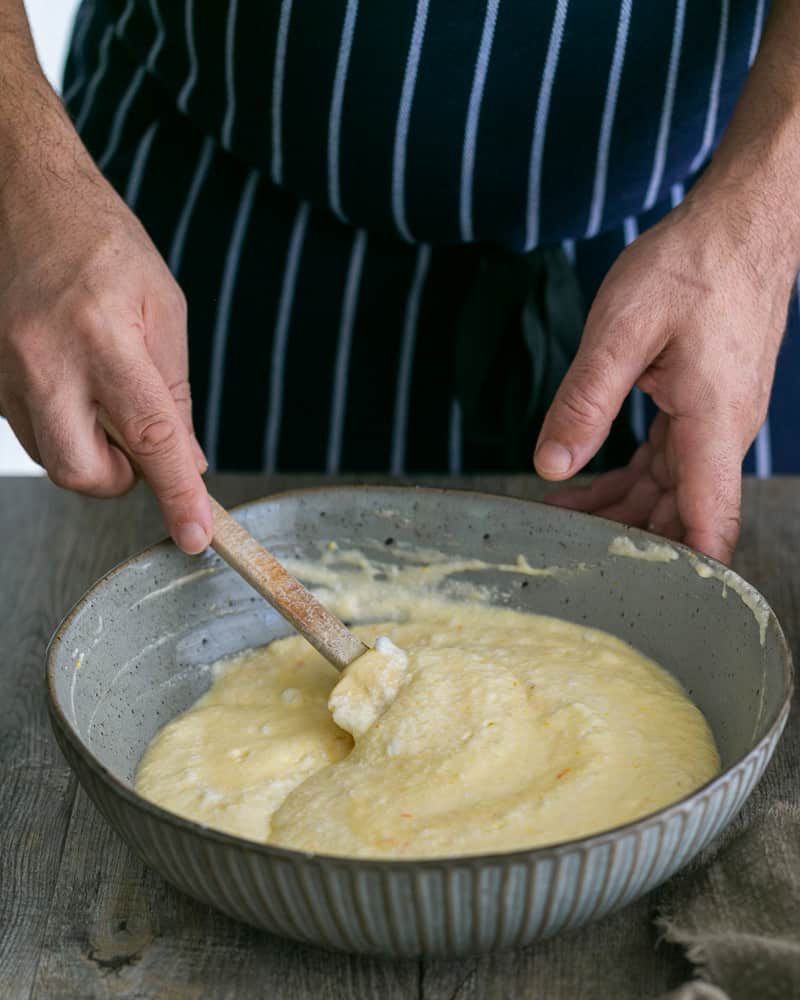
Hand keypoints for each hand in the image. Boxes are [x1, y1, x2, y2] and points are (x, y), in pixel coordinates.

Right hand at [0, 124, 211, 553]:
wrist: (19, 197)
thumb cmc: (101, 242)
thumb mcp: (163, 307)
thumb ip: (175, 390)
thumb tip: (187, 459)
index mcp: (101, 337)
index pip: (149, 437)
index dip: (177, 494)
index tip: (195, 534)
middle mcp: (44, 363)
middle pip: (85, 473)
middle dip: (123, 477)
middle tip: (141, 439)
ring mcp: (4, 375)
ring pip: (55, 461)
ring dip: (94, 451)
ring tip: (106, 394)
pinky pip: (32, 434)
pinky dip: (64, 429)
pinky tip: (75, 384)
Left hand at [533, 185, 792, 563]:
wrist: (742, 222)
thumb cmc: (692, 264)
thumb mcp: (624, 327)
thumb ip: (586, 400)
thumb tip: (553, 466)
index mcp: (712, 425)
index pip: (710, 523)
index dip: (686, 573)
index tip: (651, 607)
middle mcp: (720, 434)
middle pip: (681, 517)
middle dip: (629, 544)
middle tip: (563, 561)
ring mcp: (713, 422)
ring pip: (667, 492)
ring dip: (617, 513)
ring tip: (557, 527)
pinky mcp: (700, 406)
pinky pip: (663, 462)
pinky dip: (625, 481)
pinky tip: (583, 487)